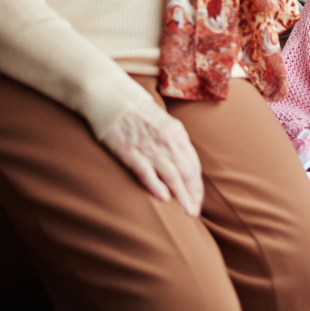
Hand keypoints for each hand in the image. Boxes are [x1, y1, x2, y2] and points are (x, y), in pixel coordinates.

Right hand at [100, 100, 203, 216]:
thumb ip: (173, 141)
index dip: (197, 184)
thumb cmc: (137, 111)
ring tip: (187, 211)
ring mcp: (150, 147)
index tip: (198, 198)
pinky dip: (157, 186)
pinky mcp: (131, 152)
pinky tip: (164, 199)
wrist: (111, 99)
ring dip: (182, 195)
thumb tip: (181, 162)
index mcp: (177, 133)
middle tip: (194, 211)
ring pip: (172, 176)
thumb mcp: (163, 122)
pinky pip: (147, 173)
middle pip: (187, 172)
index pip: (193, 164)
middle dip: (193, 194)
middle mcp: (168, 141)